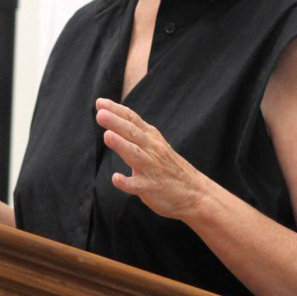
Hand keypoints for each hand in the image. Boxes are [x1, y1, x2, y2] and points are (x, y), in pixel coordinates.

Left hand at [94, 98, 209, 219]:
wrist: (196, 193)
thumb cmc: (169, 167)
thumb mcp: (155, 144)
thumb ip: (135, 132)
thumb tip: (111, 117)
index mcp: (151, 138)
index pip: (132, 119)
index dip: (116, 110)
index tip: (100, 102)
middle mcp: (152, 150)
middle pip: (132, 133)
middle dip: (116, 123)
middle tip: (100, 114)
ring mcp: (152, 169)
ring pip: (135, 155)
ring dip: (121, 145)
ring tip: (107, 135)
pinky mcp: (152, 188)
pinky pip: (138, 185)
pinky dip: (127, 182)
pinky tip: (115, 178)